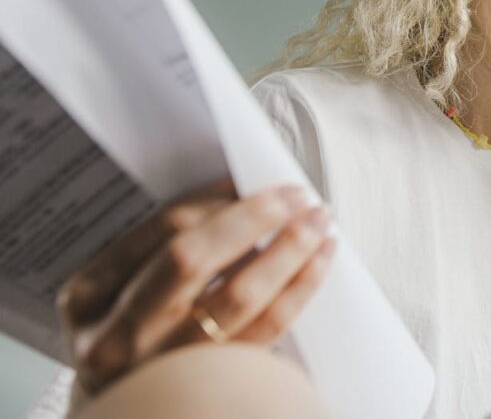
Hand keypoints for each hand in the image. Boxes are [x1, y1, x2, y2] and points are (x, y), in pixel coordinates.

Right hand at [57, 178, 336, 395]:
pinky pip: (267, 330)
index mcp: (90, 297)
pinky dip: (299, 289)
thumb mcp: (110, 295)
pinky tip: (316, 264)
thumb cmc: (123, 340)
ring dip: (288, 250)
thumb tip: (237, 197)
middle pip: (193, 258)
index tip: (248, 179)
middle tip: (294, 196)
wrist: (128, 412)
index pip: (160, 230)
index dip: (214, 199)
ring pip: (239, 296)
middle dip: (252, 218)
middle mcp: (121, 334)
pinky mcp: (210, 382)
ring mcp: (164, 363)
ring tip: (318, 225)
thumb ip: (157, 250)